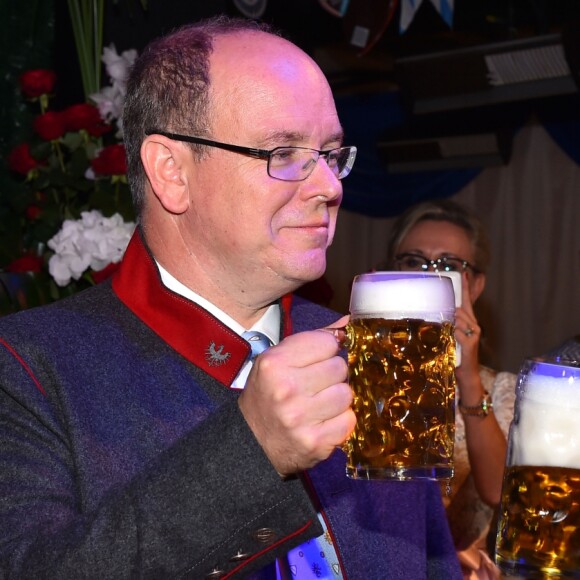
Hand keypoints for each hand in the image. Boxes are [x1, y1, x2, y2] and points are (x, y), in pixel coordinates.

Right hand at [238, 316, 354, 476]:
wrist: (252, 442)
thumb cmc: (268, 394)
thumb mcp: (278, 360)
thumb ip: (313, 340)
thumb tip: (347, 324)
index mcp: (275, 363)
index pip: (327, 342)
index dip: (325, 351)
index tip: (316, 361)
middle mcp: (287, 388)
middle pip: (339, 367)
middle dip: (332, 375)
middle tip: (316, 385)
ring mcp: (301, 417)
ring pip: (347, 394)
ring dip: (338, 399)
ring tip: (320, 404)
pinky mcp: (315, 441)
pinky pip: (348, 421)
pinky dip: (340, 421)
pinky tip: (323, 422)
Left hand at [454, 272, 482, 399]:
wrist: (465, 373)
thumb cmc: (455, 353)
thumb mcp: (450, 335)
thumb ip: (447, 323)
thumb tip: (435, 312)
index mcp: (469, 321)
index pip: (468, 301)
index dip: (466, 287)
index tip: (464, 273)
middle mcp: (474, 324)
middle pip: (462, 307)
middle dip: (452, 304)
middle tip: (442, 303)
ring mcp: (474, 333)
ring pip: (458, 318)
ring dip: (449, 321)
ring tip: (444, 328)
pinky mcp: (471, 342)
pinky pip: (458, 331)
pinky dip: (451, 332)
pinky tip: (449, 336)